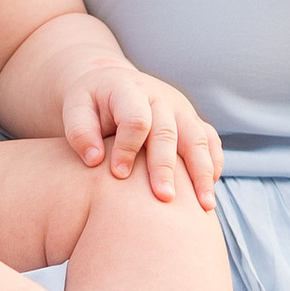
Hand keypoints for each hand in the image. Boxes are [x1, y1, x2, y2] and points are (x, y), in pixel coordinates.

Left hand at [60, 66, 221, 206]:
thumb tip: (94, 160)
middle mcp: (160, 97)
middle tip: (164, 198)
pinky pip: (211, 142)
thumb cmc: (91, 104)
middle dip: (166, 167)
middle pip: (169, 133)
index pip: (136, 119)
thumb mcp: (76, 108)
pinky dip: (213, 166)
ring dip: (201, 172)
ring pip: (198, 139)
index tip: (118, 174)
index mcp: (130, 90)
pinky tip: (208, 192)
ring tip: (204, 205)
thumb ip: (80, 131)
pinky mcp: (192, 122)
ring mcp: (181, 109)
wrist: (112, 85)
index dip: (128, 147)